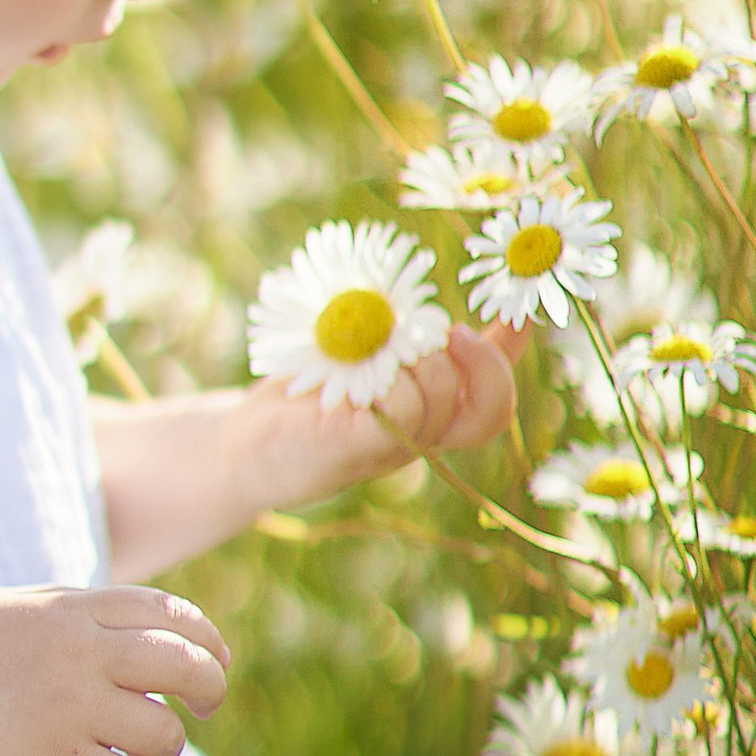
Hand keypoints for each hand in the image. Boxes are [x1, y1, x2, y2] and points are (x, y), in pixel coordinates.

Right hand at [0, 582, 230, 755]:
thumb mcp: (30, 607)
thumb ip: (92, 613)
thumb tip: (162, 634)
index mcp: (77, 610)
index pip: (175, 614)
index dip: (209, 641)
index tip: (213, 662)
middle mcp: (80, 653)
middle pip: (188, 668)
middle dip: (210, 691)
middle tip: (202, 709)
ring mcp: (67, 708)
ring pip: (164, 735)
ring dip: (164, 748)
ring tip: (136, 750)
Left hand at [247, 322, 526, 512]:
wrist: (239, 449)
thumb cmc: (302, 395)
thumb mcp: (355, 353)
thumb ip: (398, 335)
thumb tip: (438, 306)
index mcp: (429, 413)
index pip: (491, 394)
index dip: (511, 354)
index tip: (516, 312)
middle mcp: (421, 436)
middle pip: (490, 411)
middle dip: (486, 362)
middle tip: (450, 329)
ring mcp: (392, 447)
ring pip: (440, 396)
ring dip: (417, 355)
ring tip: (376, 339)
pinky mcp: (356, 447)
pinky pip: (400, 408)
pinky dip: (387, 378)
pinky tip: (353, 367)